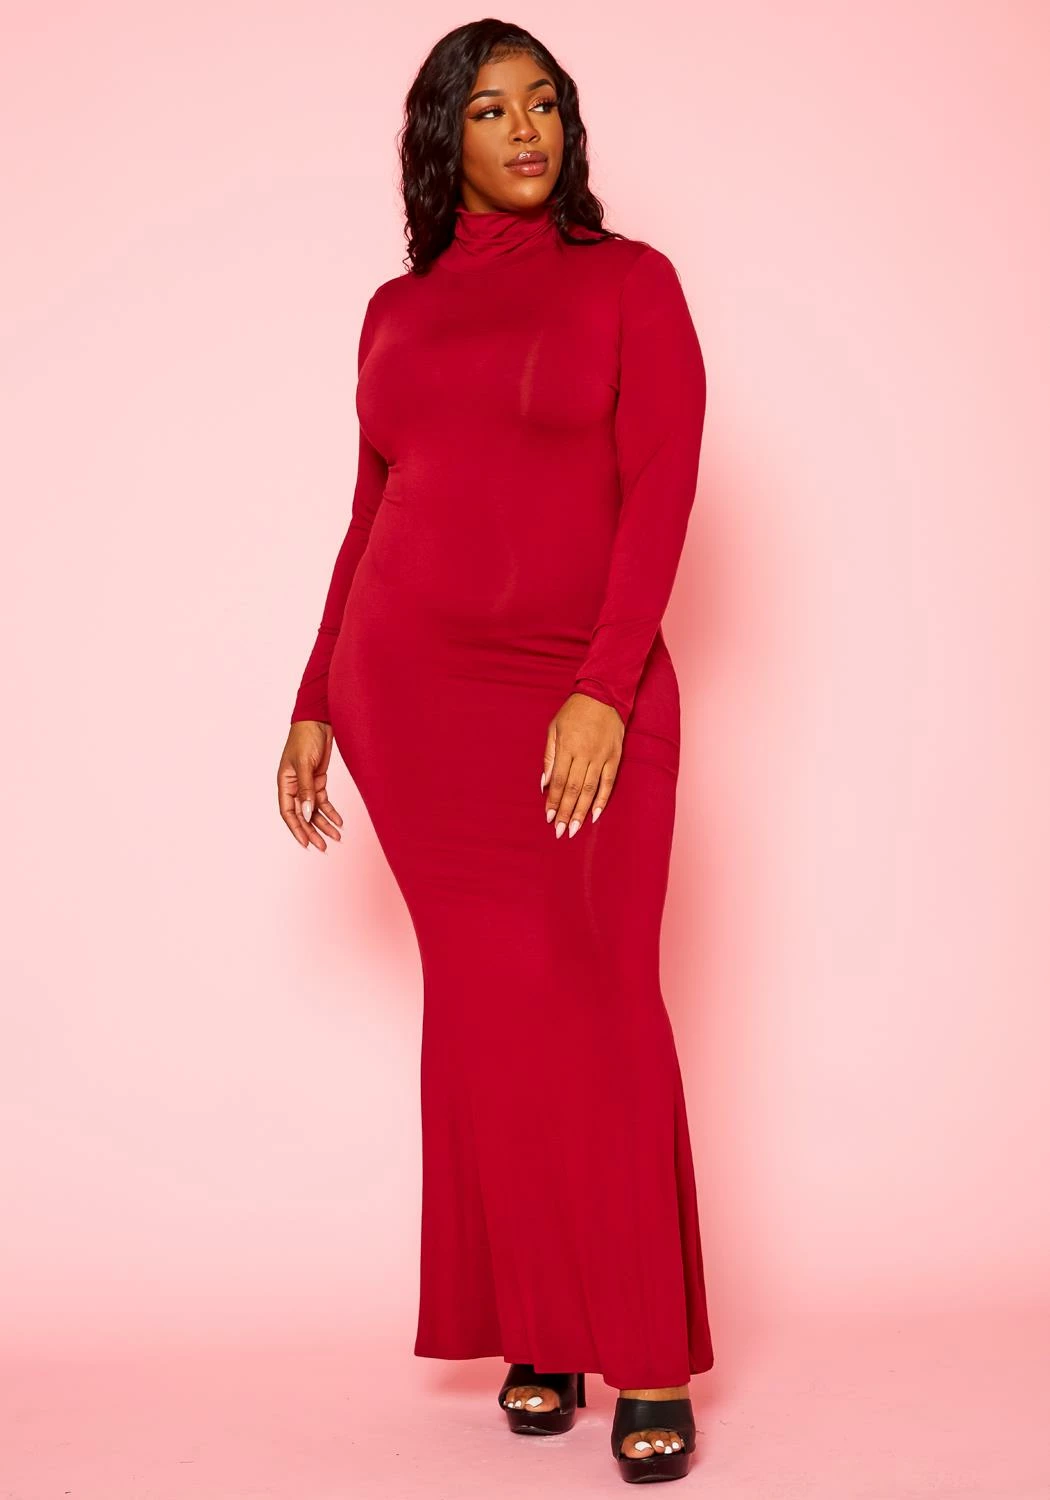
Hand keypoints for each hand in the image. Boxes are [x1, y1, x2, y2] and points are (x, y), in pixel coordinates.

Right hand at [278, 721, 343, 851]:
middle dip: (313, 830)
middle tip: (324, 846)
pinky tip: (338, 821)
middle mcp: (294, 786)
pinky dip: (331, 811)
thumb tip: (307, 813)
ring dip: (324, 823)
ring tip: (336, 837)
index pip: (288, 812)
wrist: (318, 720)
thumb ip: (306, 790)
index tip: (306, 843)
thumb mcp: (305, 764)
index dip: (296, 829)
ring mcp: (307, 784)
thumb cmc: (305, 738)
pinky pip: (323, 801)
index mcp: (284, 783)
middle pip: (302, 815)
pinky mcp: (318, 779)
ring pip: (314, 810)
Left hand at [541, 692, 623, 837]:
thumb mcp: (554, 728)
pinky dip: (602, 799)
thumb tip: (544, 783)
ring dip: (582, 811)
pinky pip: (609, 782)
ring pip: (590, 789)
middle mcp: (584, 754)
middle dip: (566, 812)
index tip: (549, 818)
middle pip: (573, 789)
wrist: (603, 695)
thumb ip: (549, 756)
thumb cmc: (574, 712)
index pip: (558, 781)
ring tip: (575, 829)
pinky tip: (595, 815)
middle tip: (560, 831)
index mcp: (567, 747)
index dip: (553, 801)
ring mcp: (601, 756)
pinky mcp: (615, 757)